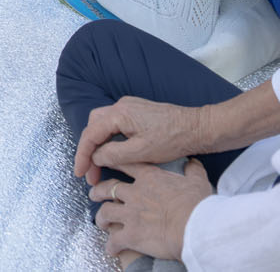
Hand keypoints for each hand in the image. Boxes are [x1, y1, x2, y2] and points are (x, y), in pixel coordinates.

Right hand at [74, 96, 209, 180]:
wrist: (199, 128)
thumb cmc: (173, 139)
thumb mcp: (141, 153)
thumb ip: (114, 154)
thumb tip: (96, 157)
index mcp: (119, 114)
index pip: (90, 134)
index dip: (82, 155)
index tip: (80, 173)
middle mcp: (121, 106)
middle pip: (93, 127)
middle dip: (89, 151)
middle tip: (90, 173)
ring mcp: (130, 107)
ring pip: (104, 126)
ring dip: (99, 146)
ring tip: (100, 166)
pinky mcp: (139, 112)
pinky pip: (116, 125)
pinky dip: (110, 140)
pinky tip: (113, 154)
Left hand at [90, 160, 213, 262]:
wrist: (194, 227)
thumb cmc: (197, 205)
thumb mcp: (197, 182)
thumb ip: (193, 171)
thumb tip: (192, 163)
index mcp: (149, 178)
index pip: (125, 164)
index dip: (114, 162)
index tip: (106, 162)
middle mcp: (135, 193)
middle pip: (108, 188)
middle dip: (98, 191)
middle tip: (95, 193)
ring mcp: (130, 214)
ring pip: (105, 212)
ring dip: (101, 217)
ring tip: (100, 221)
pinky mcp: (130, 235)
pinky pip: (114, 241)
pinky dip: (111, 246)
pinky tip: (111, 249)